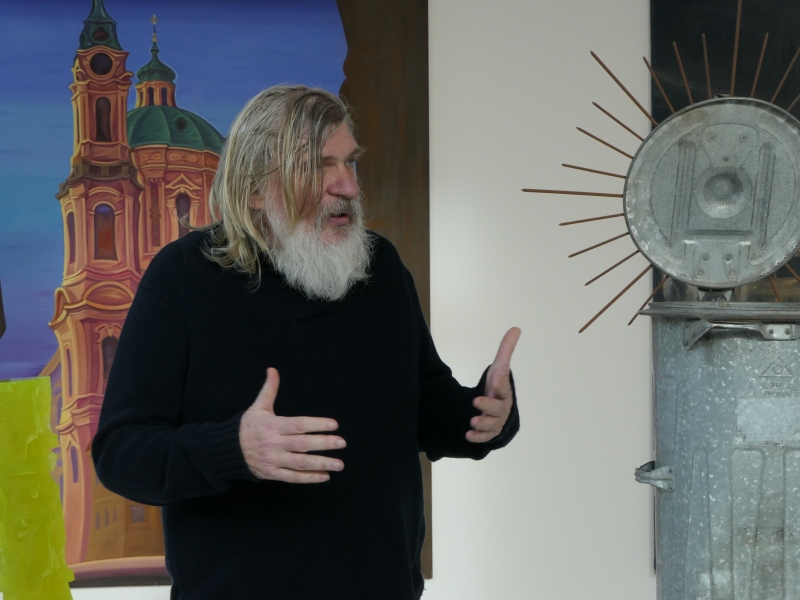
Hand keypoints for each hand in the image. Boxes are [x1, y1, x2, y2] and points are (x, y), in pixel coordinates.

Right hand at [239, 368, 345, 482]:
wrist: (229, 450)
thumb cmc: (248, 426)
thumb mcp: (258, 406)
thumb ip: (269, 389)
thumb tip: (273, 369)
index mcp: (273, 426)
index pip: (298, 425)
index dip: (316, 424)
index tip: (334, 424)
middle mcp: (274, 444)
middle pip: (302, 444)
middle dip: (324, 444)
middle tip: (342, 442)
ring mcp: (274, 460)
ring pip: (300, 463)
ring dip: (321, 463)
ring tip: (339, 464)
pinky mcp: (273, 474)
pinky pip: (293, 477)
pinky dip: (309, 478)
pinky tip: (325, 476)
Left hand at [466, 327, 520, 442]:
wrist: (494, 410)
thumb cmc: (497, 388)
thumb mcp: (498, 369)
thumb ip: (505, 351)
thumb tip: (516, 328)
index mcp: (505, 392)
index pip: (504, 387)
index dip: (500, 384)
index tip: (494, 380)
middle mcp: (502, 408)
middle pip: (498, 409)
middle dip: (488, 406)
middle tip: (475, 402)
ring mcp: (496, 421)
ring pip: (492, 425)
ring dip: (482, 424)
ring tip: (472, 421)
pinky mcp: (489, 432)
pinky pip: (485, 437)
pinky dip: (477, 437)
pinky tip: (467, 435)